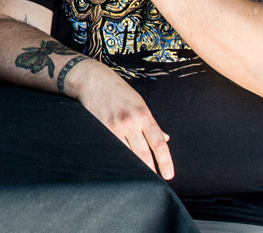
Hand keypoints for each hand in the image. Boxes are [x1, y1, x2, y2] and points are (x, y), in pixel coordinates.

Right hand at [64, 59, 173, 179]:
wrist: (93, 80)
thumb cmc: (119, 92)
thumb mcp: (140, 104)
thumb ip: (151, 123)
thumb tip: (165, 138)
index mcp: (144, 115)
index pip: (158, 142)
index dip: (165, 161)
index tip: (169, 174)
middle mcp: (131, 122)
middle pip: (143, 154)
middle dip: (150, 170)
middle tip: (155, 183)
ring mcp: (115, 127)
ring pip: (127, 155)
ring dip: (134, 168)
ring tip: (139, 179)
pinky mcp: (100, 130)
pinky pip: (111, 150)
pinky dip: (118, 160)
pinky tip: (121, 168)